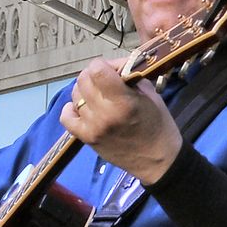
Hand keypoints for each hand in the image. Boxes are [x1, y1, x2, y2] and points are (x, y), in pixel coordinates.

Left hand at [61, 59, 182, 183]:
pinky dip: (72, 109)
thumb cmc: (160, 126)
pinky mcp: (86, 138)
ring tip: (99, 96)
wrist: (158, 161)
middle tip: (107, 81)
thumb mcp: (152, 96)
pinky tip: (84, 109)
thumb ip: (132, 78)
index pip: (97, 70)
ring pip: (75, 95)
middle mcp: (104, 113)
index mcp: (124, 102)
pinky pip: (66, 117)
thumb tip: (116, 67)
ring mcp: (92, 127)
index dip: (104, 65)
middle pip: (83, 80)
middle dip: (95, 75)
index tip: (114, 71)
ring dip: (86, 91)